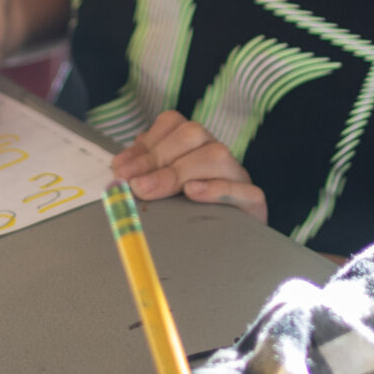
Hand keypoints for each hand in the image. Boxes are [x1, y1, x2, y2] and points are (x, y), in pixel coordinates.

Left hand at [114, 112, 266, 223]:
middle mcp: (217, 153)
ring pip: (217, 155)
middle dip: (157, 158)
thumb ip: (145, 175)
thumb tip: (120, 170)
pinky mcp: (253, 201)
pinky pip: (244, 189)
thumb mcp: (162, 192)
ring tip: (150, 190)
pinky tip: (192, 193)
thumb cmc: (188, 216)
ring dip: (179, 172)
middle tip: (133, 184)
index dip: (145, 144)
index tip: (120, 169)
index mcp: (195, 145)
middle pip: (193, 135)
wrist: (228, 248)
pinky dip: (216, 189)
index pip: (173, 124)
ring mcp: (238, 176)